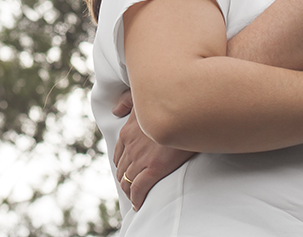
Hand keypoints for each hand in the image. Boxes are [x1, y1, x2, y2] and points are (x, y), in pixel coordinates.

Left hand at [111, 90, 194, 209]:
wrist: (187, 114)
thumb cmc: (169, 104)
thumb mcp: (144, 98)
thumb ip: (127, 101)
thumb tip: (115, 110)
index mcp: (127, 132)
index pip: (119, 155)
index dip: (122, 166)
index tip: (129, 172)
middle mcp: (130, 146)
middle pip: (121, 170)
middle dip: (125, 181)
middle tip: (132, 189)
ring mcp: (140, 158)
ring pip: (127, 181)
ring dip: (129, 192)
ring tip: (135, 198)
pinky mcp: (154, 169)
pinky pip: (139, 189)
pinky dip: (137, 198)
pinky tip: (139, 204)